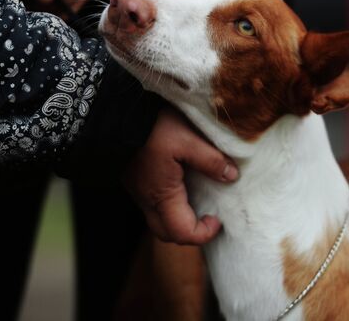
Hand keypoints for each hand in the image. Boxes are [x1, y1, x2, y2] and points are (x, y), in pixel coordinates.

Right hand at [124, 105, 238, 244]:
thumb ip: (211, 160)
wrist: (118, 114)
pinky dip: (171, 207)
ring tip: (199, 202)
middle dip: (191, 232)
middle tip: (210, 216)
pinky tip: (184, 188)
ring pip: (159, 221)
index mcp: (161, 195)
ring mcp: (139, 192)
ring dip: (180, 220)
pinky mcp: (135, 181)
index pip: (182, 233)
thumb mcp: (189, 140)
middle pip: (168, 234)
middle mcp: (147, 200)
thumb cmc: (154, 128)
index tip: (218, 218)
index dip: (204, 234)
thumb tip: (231, 176)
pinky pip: (154, 205)